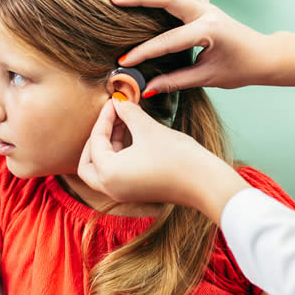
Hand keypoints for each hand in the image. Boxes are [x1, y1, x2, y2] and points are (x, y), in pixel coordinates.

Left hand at [76, 99, 249, 221]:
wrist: (207, 183)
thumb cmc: (178, 157)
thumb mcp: (148, 129)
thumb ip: (128, 113)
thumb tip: (118, 100)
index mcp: (108, 175)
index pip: (95, 142)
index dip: (104, 117)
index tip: (115, 101)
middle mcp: (111, 189)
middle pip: (87, 164)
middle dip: (95, 139)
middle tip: (109, 119)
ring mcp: (124, 194)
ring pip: (101, 170)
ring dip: (108, 146)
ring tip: (123, 122)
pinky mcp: (136, 193)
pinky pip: (116, 174)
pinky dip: (118, 156)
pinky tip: (132, 137)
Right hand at [112, 0, 294, 92]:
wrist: (264, 56)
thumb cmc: (240, 69)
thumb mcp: (207, 78)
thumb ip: (175, 81)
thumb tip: (147, 87)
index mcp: (208, 31)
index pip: (168, 41)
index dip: (144, 52)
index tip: (123, 61)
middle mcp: (207, 12)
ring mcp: (208, 4)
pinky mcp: (209, 3)